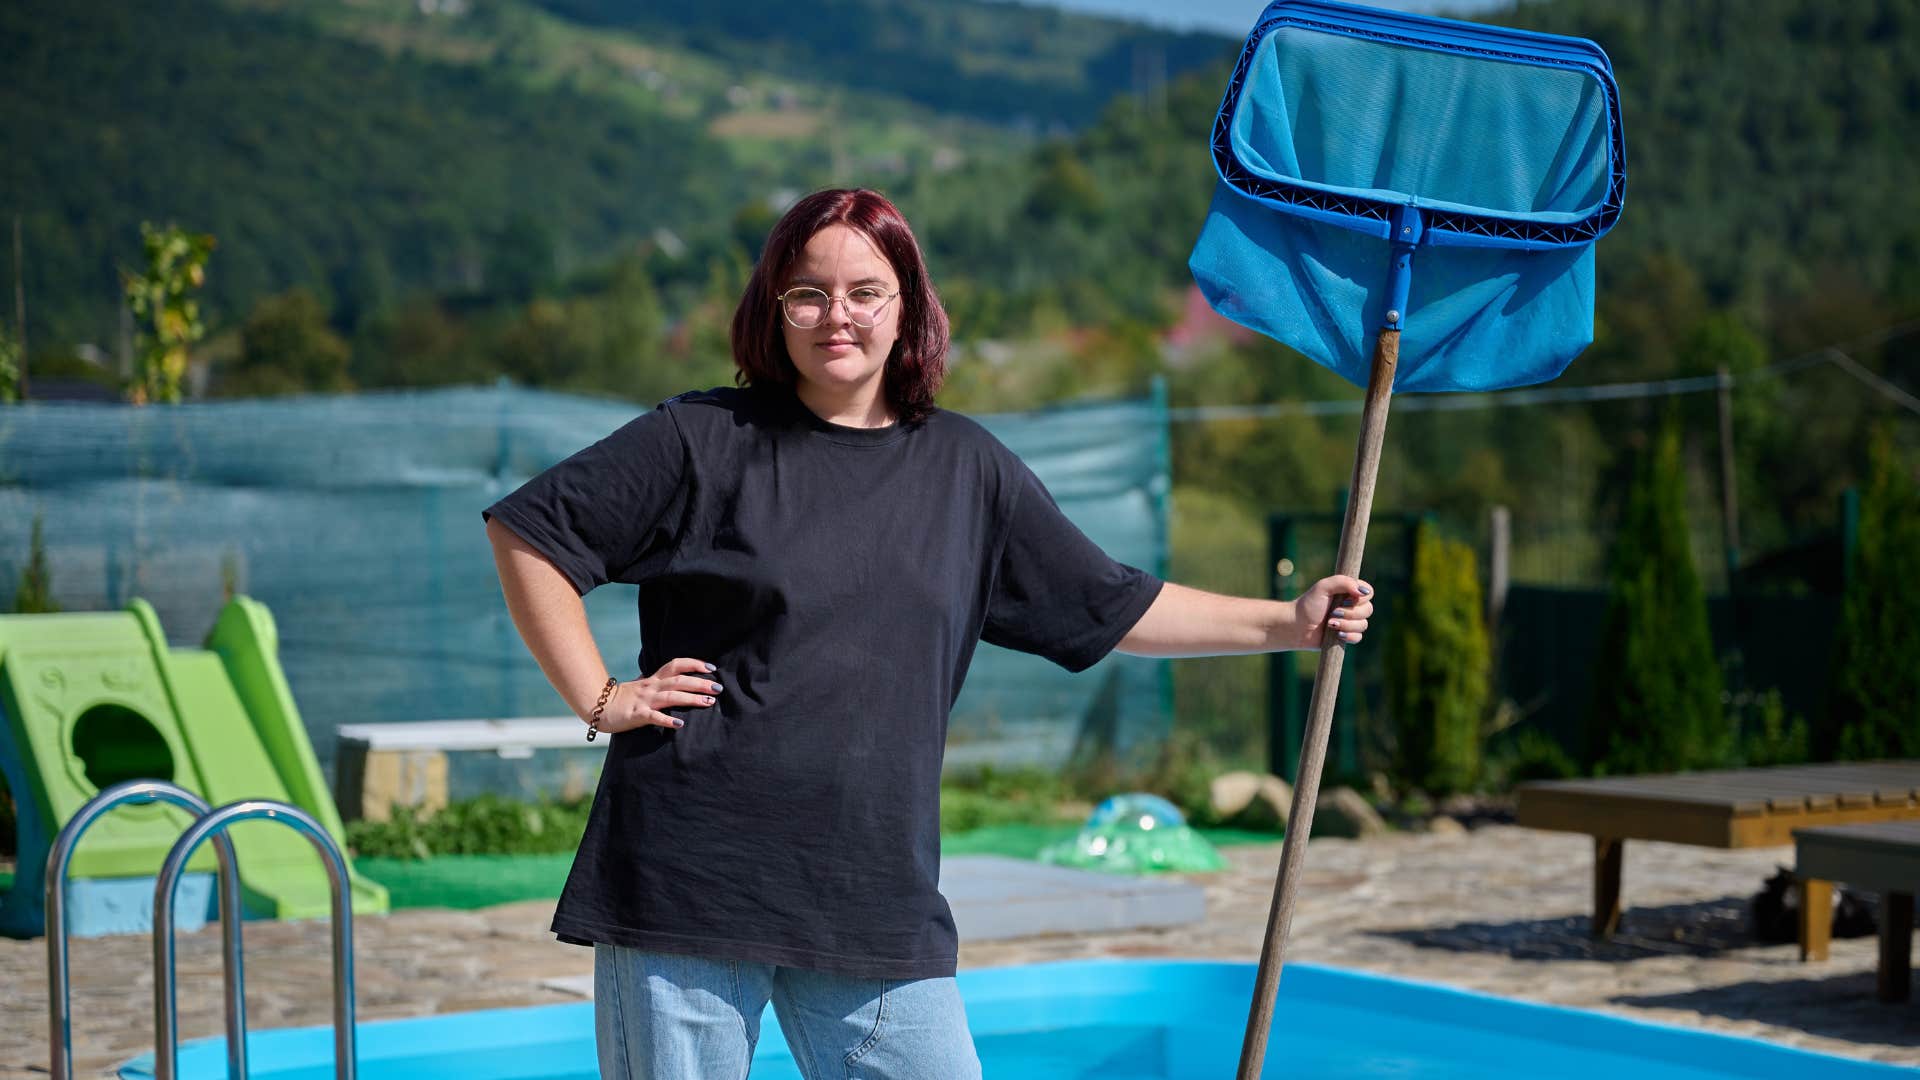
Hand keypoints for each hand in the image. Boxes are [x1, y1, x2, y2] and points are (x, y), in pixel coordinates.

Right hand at [592, 657, 722, 732]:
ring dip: (691, 699)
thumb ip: (657, 682)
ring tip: (708, 703)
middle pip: (678, 681)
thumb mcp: (641, 686)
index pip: (676, 665)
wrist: (598, 707)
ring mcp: (644, 701)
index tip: (711, 667)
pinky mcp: (636, 715)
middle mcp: (651, 687)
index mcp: (653, 680)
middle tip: (718, 688)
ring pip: (671, 697)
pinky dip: (667, 720)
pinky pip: (653, 717)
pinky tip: (680, 725)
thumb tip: (673, 678)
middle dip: (700, 683)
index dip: (694, 664)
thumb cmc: (622, 699)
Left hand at [1295, 576, 1374, 649]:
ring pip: (1363, 625)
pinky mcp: (1346, 635)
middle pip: (1368, 610)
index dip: (1361, 597)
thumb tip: (1362, 592)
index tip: (1346, 599)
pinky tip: (1337, 635)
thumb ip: (1342, 582)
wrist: (1296, 626)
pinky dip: (1349, 636)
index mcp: (1348, 592)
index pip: (1368, 592)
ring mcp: (1349, 621)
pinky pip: (1358, 637)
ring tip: (1330, 624)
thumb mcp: (1323, 587)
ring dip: (1346, 625)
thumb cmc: (1308, 605)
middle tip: (1333, 613)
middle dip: (1351, 613)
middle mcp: (1351, 606)